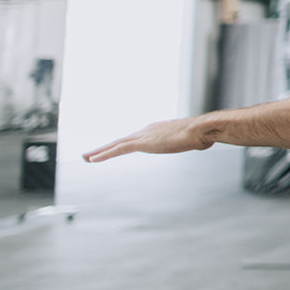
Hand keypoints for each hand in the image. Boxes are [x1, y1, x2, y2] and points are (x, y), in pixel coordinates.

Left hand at [83, 117, 213, 162]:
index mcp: (158, 129)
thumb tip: (204, 143)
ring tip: (85, 157)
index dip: (123, 144)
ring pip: (115, 144)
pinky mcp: (141, 144)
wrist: (201, 130)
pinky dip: (103, 154)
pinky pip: (117, 149)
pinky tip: (92, 159)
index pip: (136, 138)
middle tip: (90, 154)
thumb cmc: (202, 134)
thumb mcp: (197, 139)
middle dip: (105, 147)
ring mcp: (143, 136)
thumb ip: (195, 141)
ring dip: (98, 151)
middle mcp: (147, 130)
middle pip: (121, 140)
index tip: (114, 148)